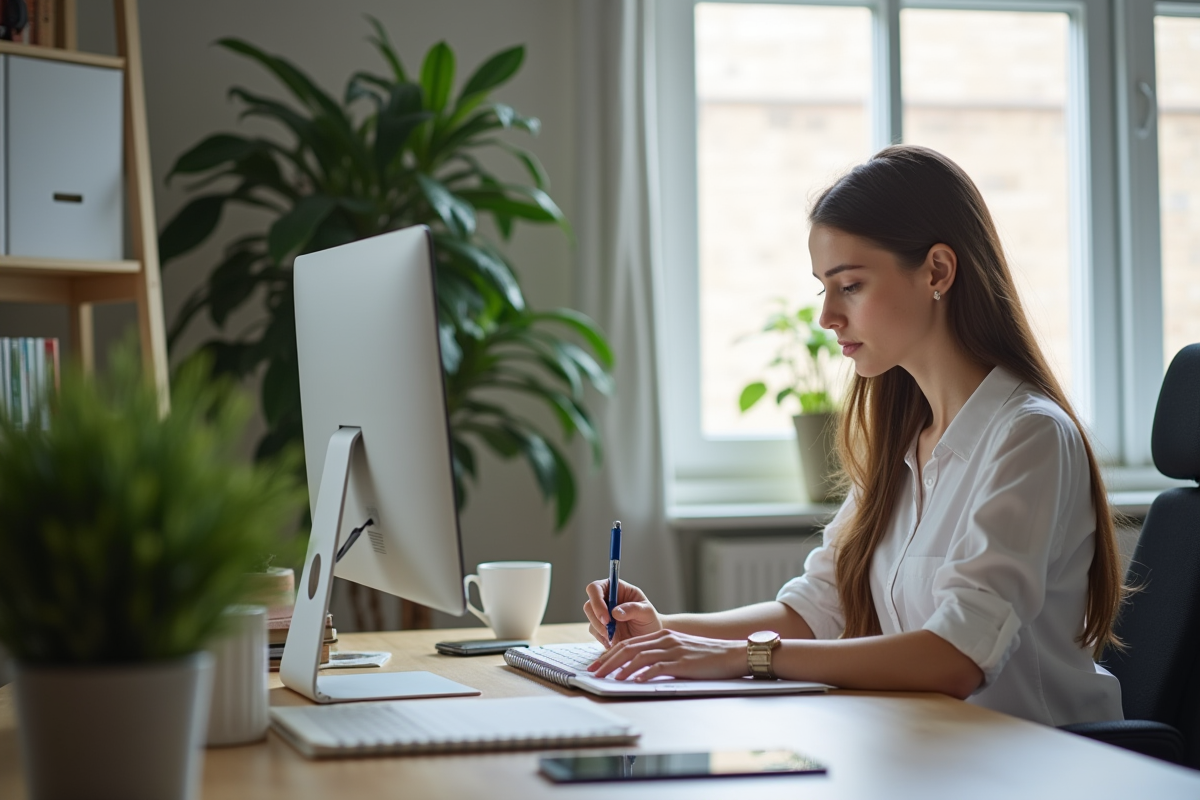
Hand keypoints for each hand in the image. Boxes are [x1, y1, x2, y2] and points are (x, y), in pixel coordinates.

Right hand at [583, 579, 662, 646]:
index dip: (596, 601)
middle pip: (589, 604)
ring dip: (600, 630)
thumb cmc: (649, 619)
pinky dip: (602, 638)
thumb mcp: (647, 612)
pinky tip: (614, 642)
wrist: (649, 636)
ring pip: (590, 619)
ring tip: (616, 637)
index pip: (596, 588)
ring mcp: (601, 613)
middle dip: (597, 619)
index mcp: (615, 588)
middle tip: (609, 631)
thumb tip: (615, 612)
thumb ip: (633, 609)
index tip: (606, 617)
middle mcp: (605, 599)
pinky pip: (594, 632)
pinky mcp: (600, 627)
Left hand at [587, 629, 747, 681]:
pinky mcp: (682, 662)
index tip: (597, 665)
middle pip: (628, 648)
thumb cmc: (708, 657)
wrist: (733, 654)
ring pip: (639, 656)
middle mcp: (665, 640)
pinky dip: (642, 674)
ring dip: (620, 668)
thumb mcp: (681, 652)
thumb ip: (662, 657)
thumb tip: (640, 671)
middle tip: (594, 672)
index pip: (629, 643)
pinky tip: (633, 681)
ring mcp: (673, 650)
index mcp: (663, 636)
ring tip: (608, 679)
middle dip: (608, 661)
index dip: (610, 654)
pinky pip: (657, 666)